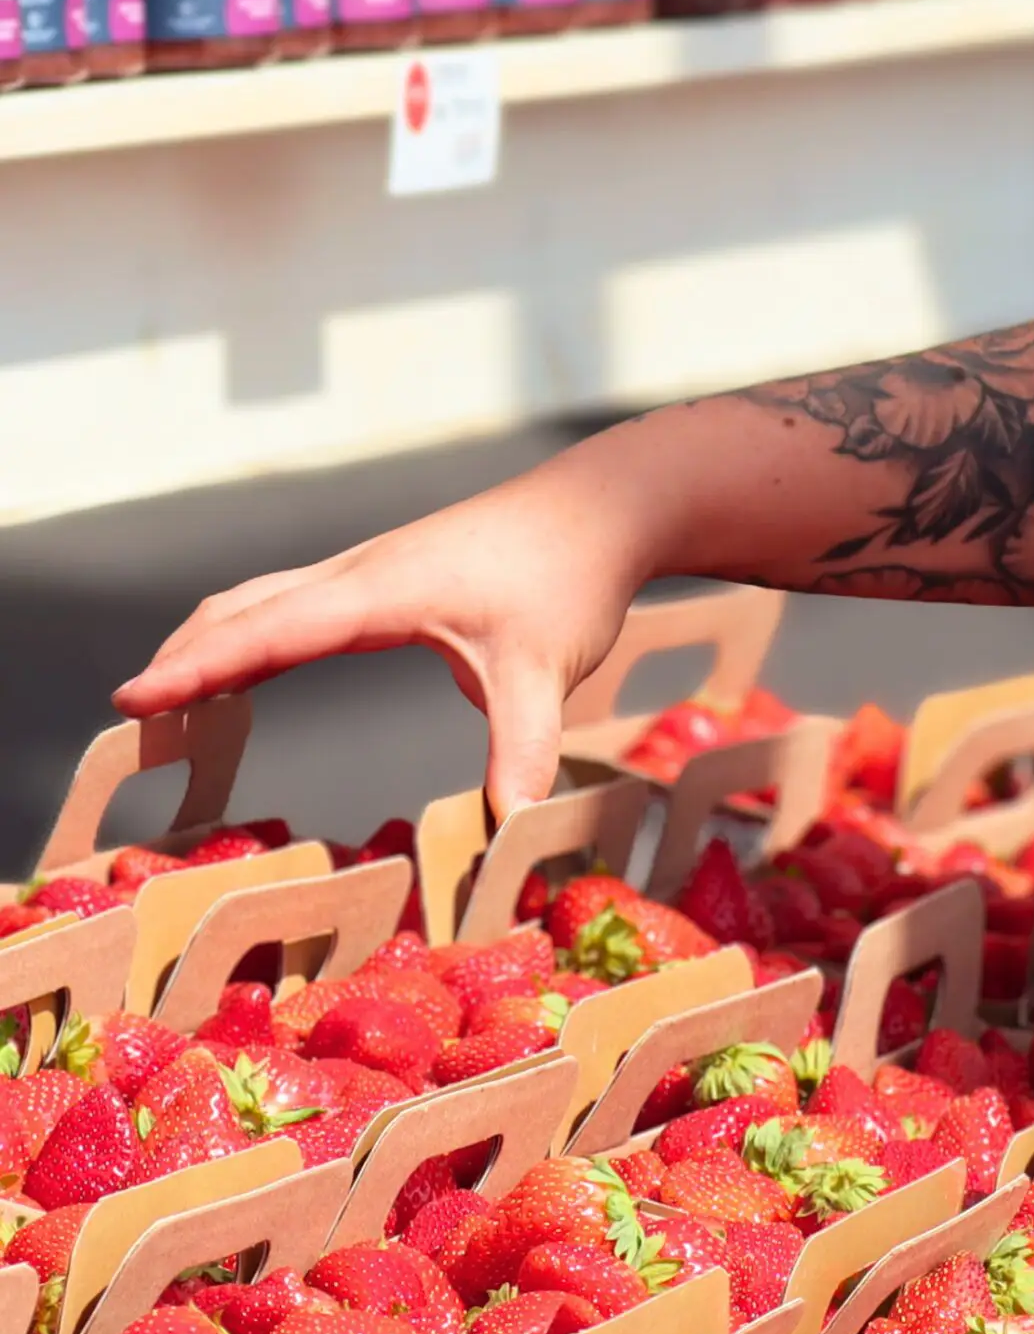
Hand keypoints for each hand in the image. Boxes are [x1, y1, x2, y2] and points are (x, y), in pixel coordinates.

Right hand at [114, 427, 684, 815]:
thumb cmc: (570, 577)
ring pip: (263, 596)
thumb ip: (520, 748)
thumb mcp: (545, 671)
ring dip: (209, 639)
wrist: (605, 507)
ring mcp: (371, 568)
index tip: (132, 698)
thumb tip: (508, 826)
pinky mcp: (389, 574)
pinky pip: (293, 599)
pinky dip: (250, 630)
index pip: (267, 632)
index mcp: (378, 591)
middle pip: (242, 609)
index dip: (197, 668)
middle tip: (129, 718)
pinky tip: (249, 663)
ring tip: (166, 695)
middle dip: (182, 659)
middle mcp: (359, 572)